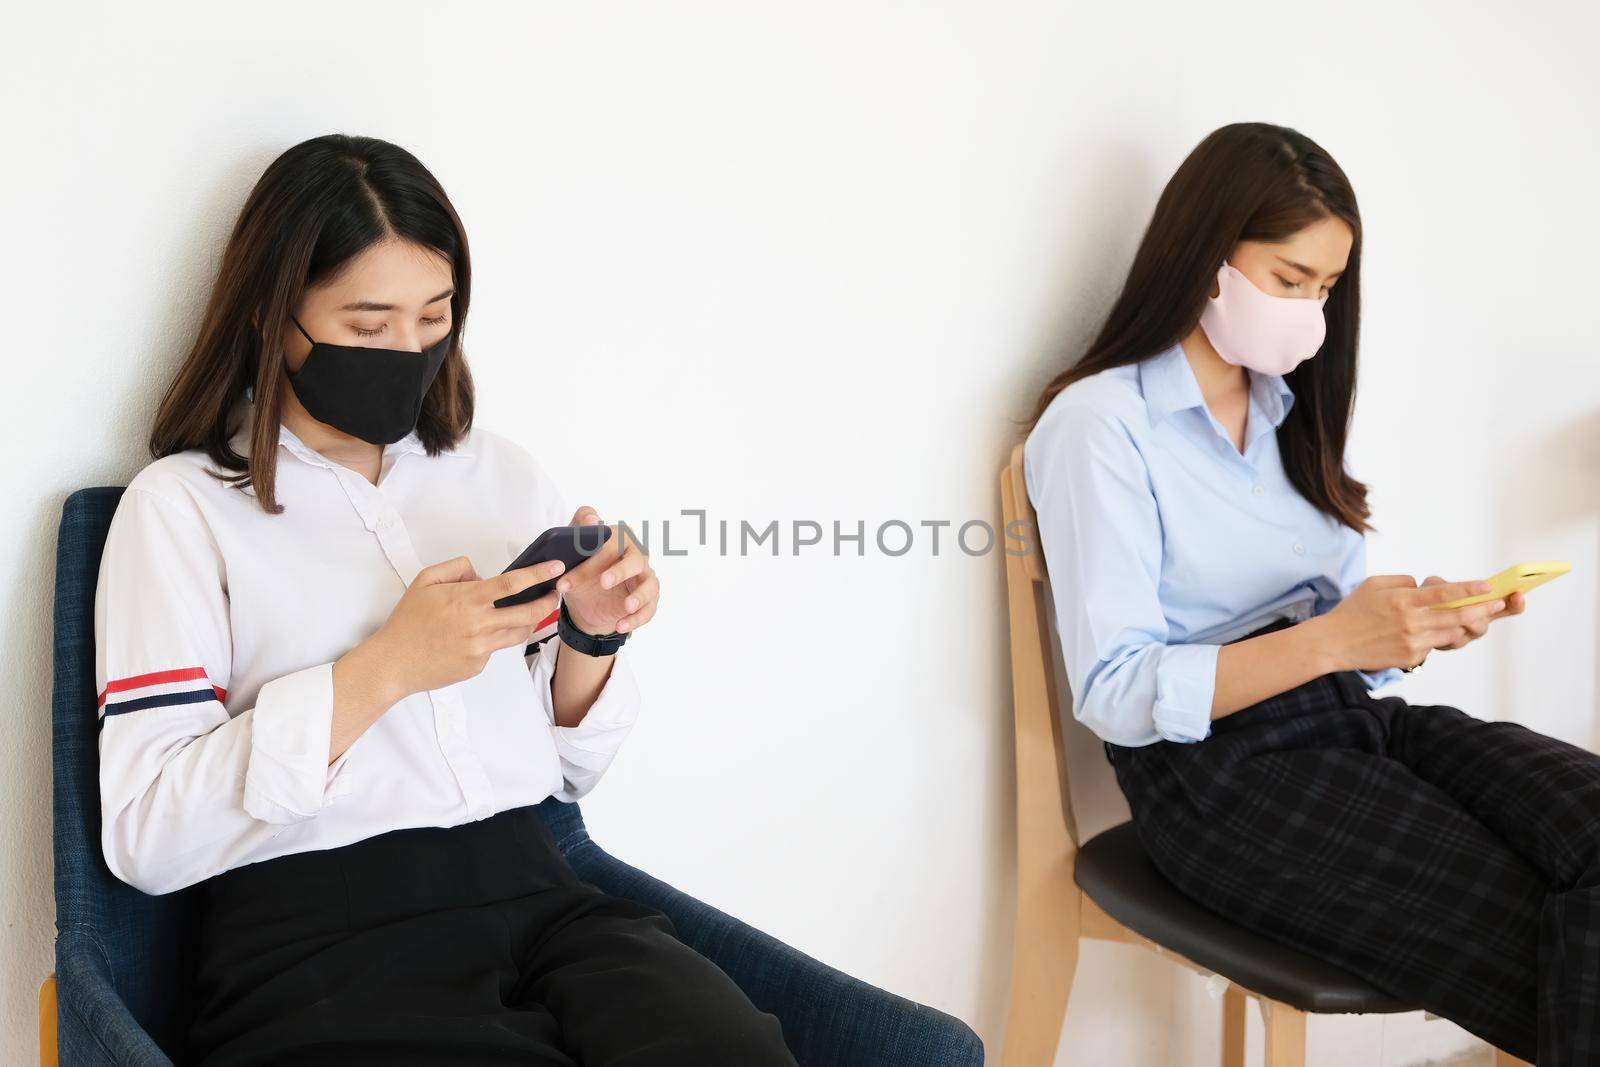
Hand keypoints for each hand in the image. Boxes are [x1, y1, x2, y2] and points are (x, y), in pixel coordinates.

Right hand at [368, 554, 567, 699]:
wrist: (393, 663)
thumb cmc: (407, 621)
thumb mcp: (425, 580)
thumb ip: (456, 568)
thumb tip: (480, 574)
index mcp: (467, 599)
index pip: (512, 583)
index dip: (538, 574)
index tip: (556, 568)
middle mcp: (478, 624)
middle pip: (528, 612)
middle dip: (547, 602)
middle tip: (555, 594)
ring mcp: (480, 648)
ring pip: (519, 633)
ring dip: (530, 622)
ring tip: (531, 612)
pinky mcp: (478, 665)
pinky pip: (496, 649)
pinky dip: (495, 639)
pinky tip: (481, 636)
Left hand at [555, 506, 658, 636]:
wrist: (586, 603)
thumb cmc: (583, 570)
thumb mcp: (572, 553)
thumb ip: (578, 530)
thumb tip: (591, 519)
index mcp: (619, 540)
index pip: (611, 543)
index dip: (595, 553)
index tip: (579, 562)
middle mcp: (636, 557)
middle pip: (635, 561)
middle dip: (620, 572)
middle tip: (604, 583)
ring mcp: (644, 579)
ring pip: (650, 585)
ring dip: (640, 596)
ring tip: (627, 606)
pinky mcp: (648, 601)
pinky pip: (648, 609)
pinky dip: (636, 619)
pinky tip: (620, 625)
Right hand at [1322, 574, 1507, 672]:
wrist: (1334, 643)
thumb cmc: (1353, 611)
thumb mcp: (1374, 584)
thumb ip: (1403, 583)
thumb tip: (1424, 587)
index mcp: (1403, 601)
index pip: (1443, 593)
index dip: (1469, 589)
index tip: (1488, 585)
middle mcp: (1411, 622)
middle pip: (1457, 615)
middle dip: (1483, 608)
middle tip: (1499, 602)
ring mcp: (1413, 642)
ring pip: (1452, 633)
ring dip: (1470, 624)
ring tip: (1482, 616)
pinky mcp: (1411, 657)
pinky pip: (1435, 646)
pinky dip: (1442, 638)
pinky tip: (1444, 631)